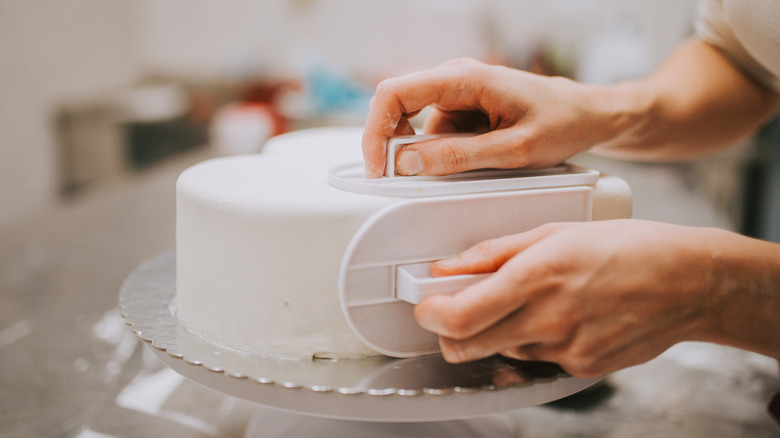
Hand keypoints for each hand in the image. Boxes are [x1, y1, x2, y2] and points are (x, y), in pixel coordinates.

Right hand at [362, 58, 617, 177]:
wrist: (590, 114)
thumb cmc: (563, 121)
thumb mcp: (514, 150)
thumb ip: (459, 157)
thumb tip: (408, 163)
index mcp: (465, 78)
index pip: (394, 93)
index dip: (376, 131)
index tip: (378, 166)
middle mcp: (455, 79)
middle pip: (398, 107)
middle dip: (397, 147)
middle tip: (411, 179)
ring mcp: (459, 94)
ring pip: (418, 127)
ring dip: (429, 154)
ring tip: (475, 167)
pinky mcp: (465, 109)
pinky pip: (438, 133)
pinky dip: (445, 153)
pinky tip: (479, 160)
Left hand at [414, 219, 721, 377]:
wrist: (689, 282)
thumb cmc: (628, 247)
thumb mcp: (555, 231)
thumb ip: (494, 252)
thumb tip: (450, 266)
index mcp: (537, 277)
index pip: (461, 316)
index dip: (431, 315)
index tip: (425, 305)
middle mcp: (549, 319)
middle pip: (468, 346)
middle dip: (449, 332)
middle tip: (453, 311)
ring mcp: (566, 349)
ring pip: (502, 351)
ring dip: (497, 332)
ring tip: (529, 302)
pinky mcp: (582, 367)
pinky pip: (537, 359)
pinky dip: (534, 340)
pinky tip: (560, 316)